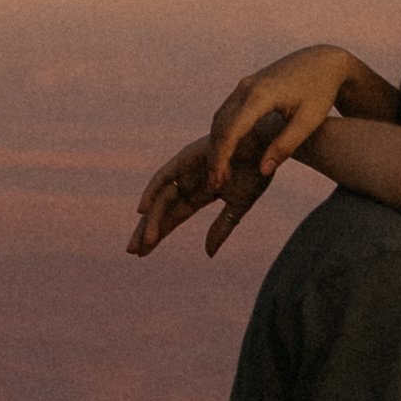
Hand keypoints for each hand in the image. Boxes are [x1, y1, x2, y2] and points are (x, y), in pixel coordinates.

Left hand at [129, 138, 258, 260]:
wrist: (267, 147)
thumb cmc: (257, 172)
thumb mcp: (238, 207)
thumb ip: (222, 228)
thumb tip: (208, 254)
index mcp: (199, 194)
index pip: (173, 218)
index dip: (159, 233)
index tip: (143, 253)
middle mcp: (187, 182)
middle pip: (161, 210)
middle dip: (147, 230)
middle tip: (132, 251)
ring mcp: (185, 170)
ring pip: (161, 199)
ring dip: (150, 220)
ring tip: (143, 242)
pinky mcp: (185, 159)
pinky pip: (164, 177)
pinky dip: (152, 191)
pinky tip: (141, 210)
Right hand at [131, 45, 391, 259]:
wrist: (323, 61)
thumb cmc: (321, 93)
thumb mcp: (308, 123)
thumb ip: (284, 147)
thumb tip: (263, 171)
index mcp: (261, 96)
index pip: (231, 132)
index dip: (222, 159)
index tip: (218, 181)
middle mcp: (246, 88)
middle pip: (220, 127)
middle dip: (215, 156)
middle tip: (215, 184)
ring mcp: (244, 85)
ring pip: (220, 119)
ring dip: (217, 146)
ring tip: (219, 173)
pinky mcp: (246, 87)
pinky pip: (227, 113)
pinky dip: (223, 134)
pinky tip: (226, 153)